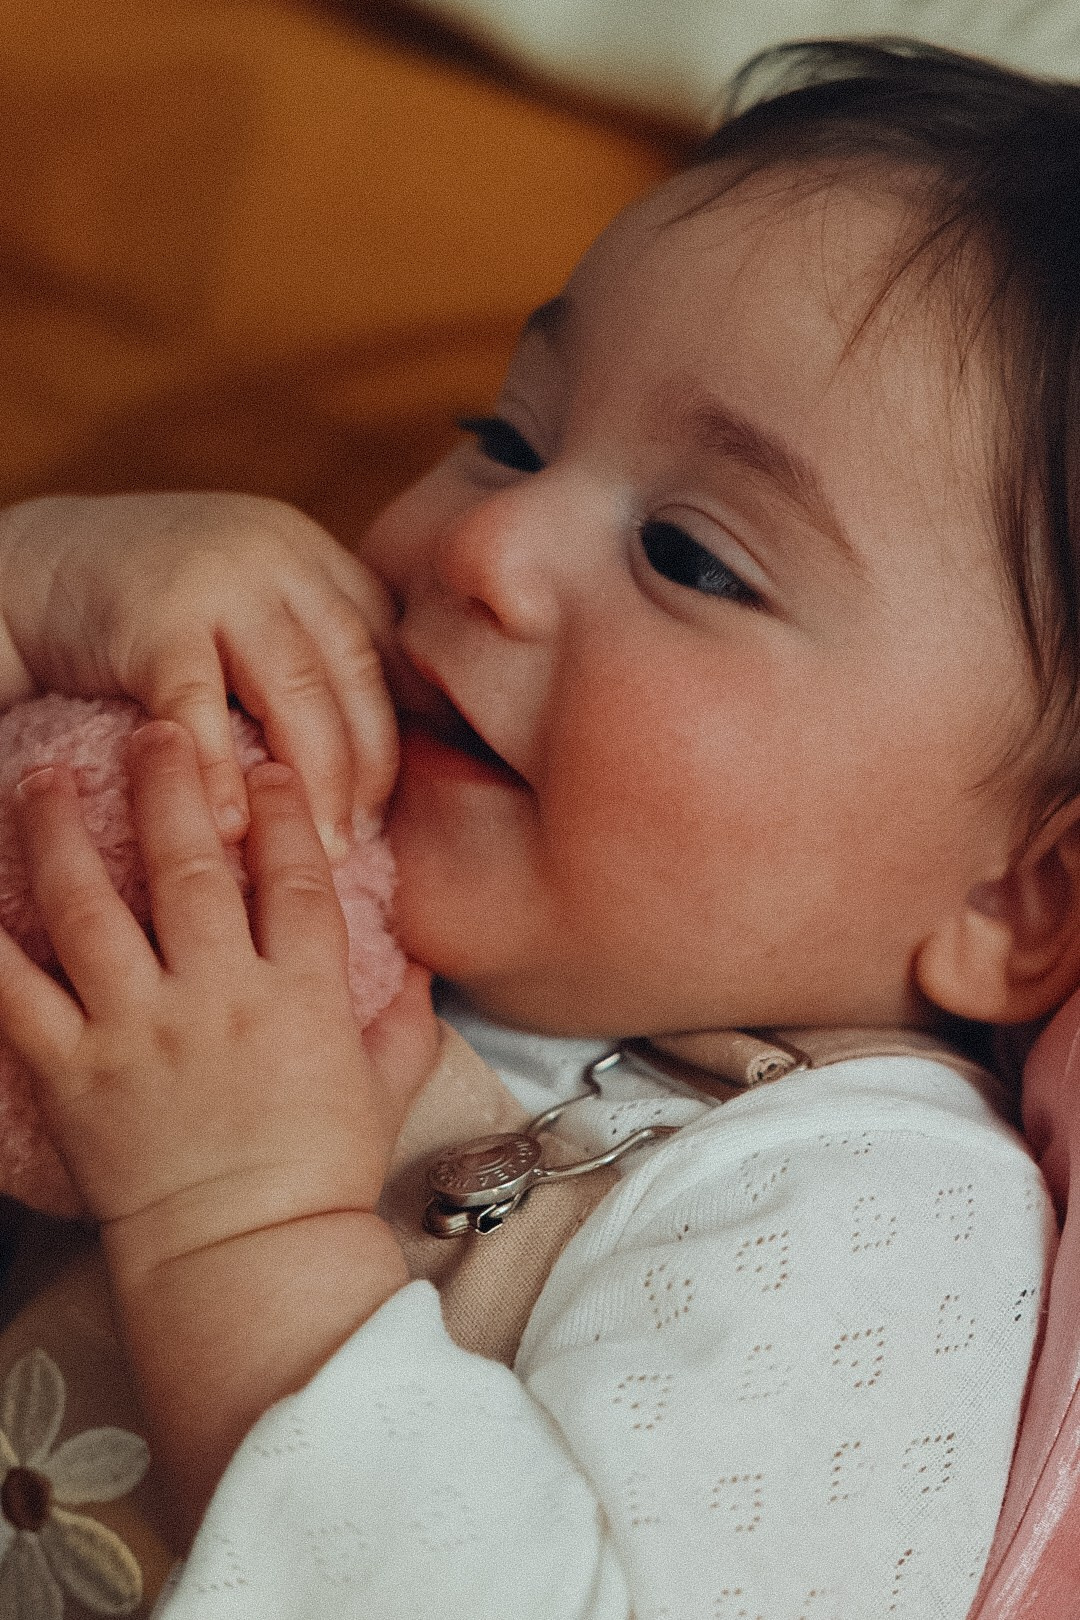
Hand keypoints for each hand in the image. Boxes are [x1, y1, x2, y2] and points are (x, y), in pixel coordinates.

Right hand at [0, 493, 397, 856]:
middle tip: (365, 835)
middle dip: (369, 763)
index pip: (383, 644)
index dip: (406, 721)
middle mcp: (277, 556)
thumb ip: (303, 648)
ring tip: (323, 850)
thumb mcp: (243, 604)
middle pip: (352, 671)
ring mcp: (219, 581)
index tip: (408, 791)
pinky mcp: (155, 621)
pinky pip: (202, 710)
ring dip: (315, 781)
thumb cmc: (148, 611)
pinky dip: (222, 774)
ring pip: (296, 691)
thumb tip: (380, 753)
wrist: (29, 569)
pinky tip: (232, 829)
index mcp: (309, 555)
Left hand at [0, 720, 437, 1284]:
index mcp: (300, 994)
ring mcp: (140, 1029)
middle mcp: (218, 995)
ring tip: (48, 779)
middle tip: (155, 729)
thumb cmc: (318, 1180)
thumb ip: (407, 1021)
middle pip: (189, 864)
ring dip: (64, 832)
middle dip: (172, 783)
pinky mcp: (76, 1071)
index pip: (291, 874)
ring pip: (91, 906)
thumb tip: (427, 970)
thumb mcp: (388, 1090)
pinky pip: (17, 992)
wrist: (248, 1262)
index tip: (265, 766)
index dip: (280, 809)